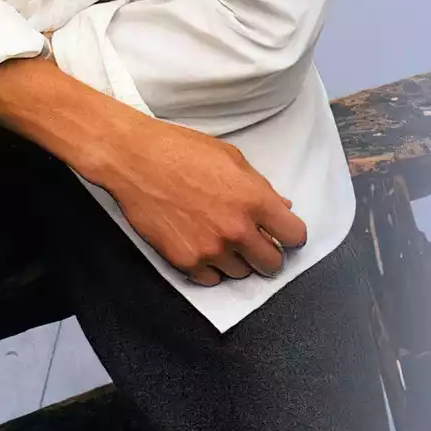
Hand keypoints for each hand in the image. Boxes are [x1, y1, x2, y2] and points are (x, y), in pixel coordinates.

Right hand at [94, 116, 308, 286]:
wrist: (136, 160)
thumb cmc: (183, 151)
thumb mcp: (232, 159)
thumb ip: (261, 187)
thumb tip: (282, 207)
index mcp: (255, 200)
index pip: (294, 236)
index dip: (291, 236)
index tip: (284, 235)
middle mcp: (237, 230)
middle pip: (272, 263)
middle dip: (268, 254)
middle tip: (257, 243)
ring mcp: (211, 249)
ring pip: (241, 273)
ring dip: (238, 260)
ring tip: (222, 238)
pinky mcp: (185, 261)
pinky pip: (211, 279)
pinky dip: (211, 268)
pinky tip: (203, 246)